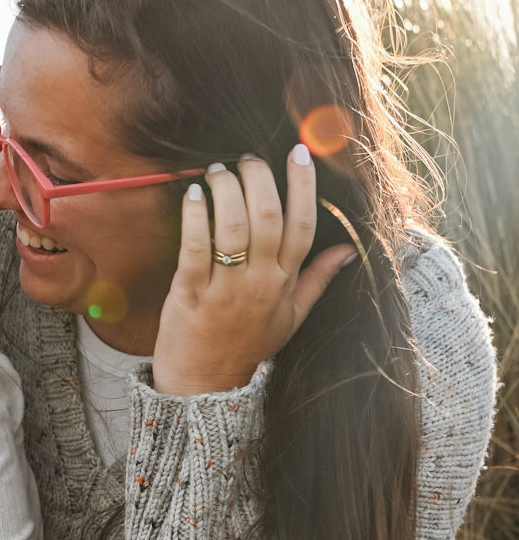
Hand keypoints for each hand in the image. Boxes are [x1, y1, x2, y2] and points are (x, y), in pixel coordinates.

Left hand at [150, 147, 354, 397]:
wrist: (206, 386)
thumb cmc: (248, 346)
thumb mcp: (291, 317)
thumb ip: (317, 280)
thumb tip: (349, 250)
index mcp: (285, 283)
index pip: (302, 225)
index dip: (303, 186)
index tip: (298, 153)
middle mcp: (259, 283)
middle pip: (267, 218)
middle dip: (258, 178)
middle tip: (245, 158)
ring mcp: (225, 290)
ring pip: (232, 227)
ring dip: (225, 189)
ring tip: (216, 170)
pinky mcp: (190, 295)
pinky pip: (195, 249)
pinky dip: (195, 218)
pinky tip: (193, 195)